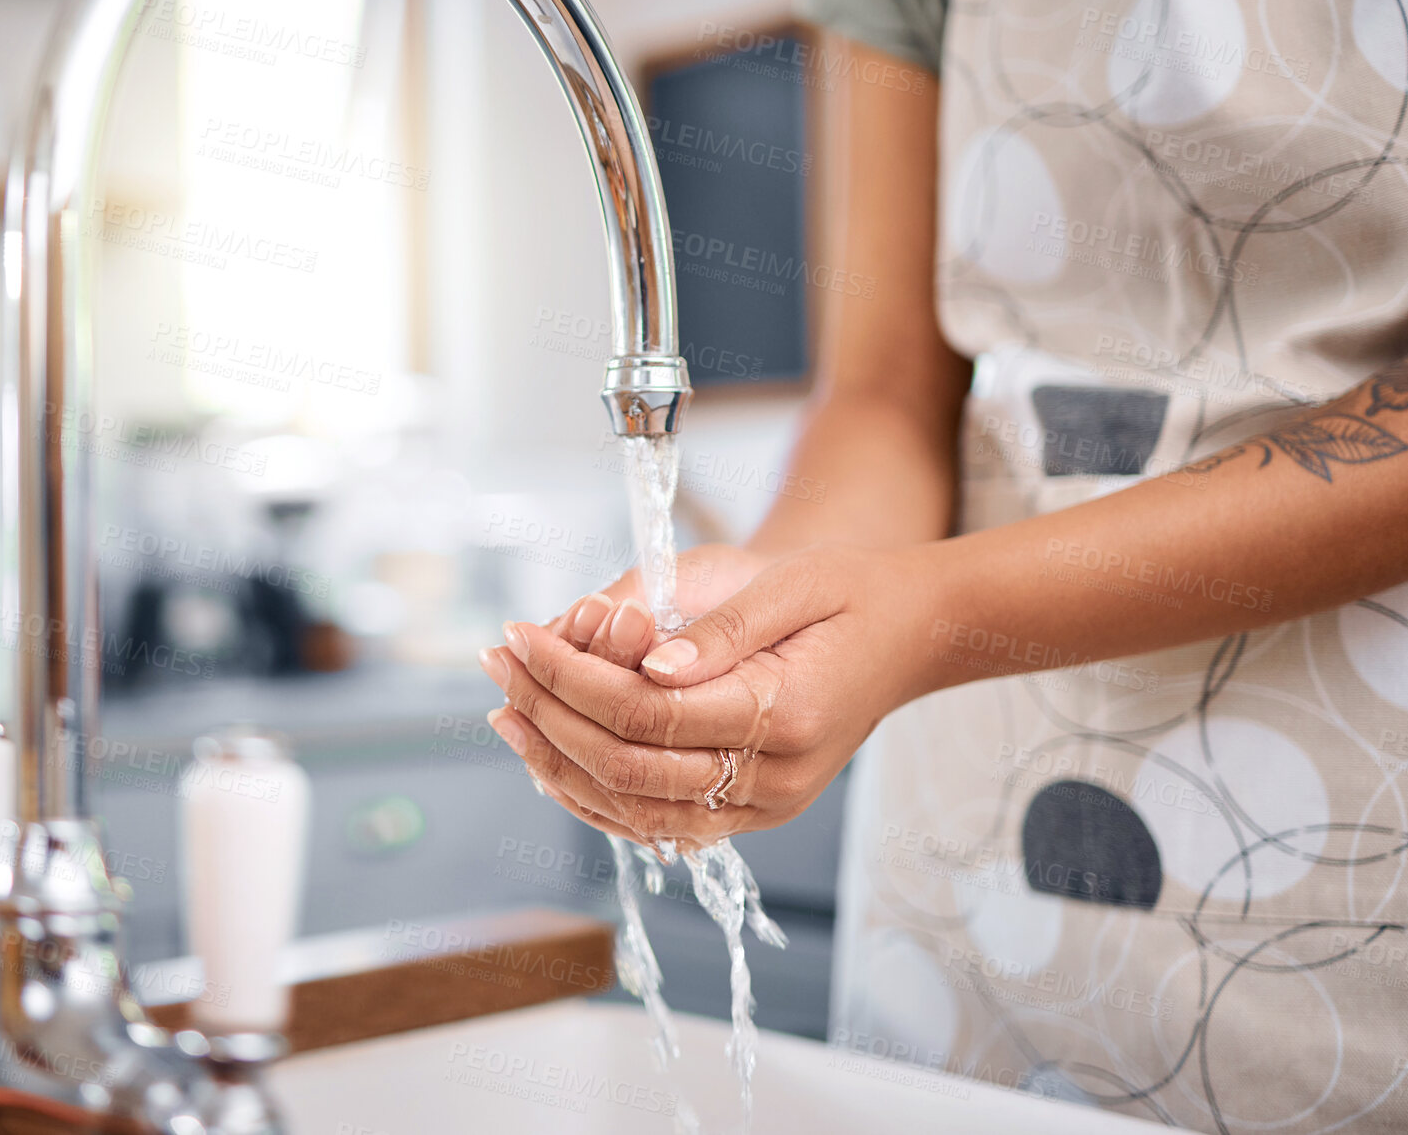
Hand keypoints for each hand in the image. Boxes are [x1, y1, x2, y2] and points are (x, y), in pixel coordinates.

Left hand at [480, 545, 935, 849]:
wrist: (909, 634)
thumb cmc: (848, 596)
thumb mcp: (790, 585)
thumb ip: (719, 631)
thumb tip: (644, 662)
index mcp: (784, 715)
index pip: (646, 713)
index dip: (570, 677)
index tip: (521, 634)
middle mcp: (774, 778)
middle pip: (628, 768)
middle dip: (548, 715)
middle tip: (498, 663)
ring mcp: (765, 806)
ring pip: (635, 811)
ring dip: (558, 765)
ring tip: (506, 713)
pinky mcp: (753, 813)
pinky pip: (658, 823)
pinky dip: (597, 799)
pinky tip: (552, 762)